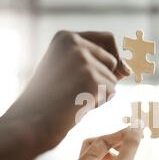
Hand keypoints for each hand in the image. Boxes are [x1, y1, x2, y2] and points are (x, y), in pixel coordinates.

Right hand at [2, 30, 130, 150]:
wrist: (30, 122)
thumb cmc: (48, 101)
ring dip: (100, 93)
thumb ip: (95, 64)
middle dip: (105, 79)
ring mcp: (82, 59)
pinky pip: (111, 92)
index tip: (119, 71)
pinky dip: (99, 103)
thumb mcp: (68, 73)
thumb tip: (128, 69)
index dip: (115, 56)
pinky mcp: (91, 78)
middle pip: (112, 60)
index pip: (107, 38)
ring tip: (74, 99)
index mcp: (65, 37)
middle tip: (80, 93)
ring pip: (113, 79)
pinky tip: (77, 106)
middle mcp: (74, 42)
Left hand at [70, 127, 141, 159]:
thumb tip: (135, 128)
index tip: (136, 128)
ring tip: (128, 151)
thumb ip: (129, 146)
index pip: (100, 141)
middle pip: (94, 147)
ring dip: (113, 152)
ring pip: (98, 158)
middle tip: (130, 137)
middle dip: (113, 141)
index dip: (119, 134)